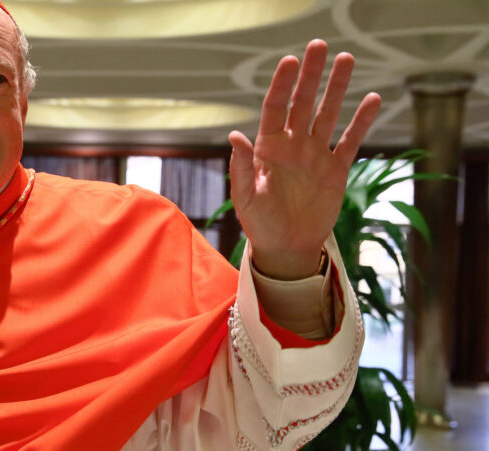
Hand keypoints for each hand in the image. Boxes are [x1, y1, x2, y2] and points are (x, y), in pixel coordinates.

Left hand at [229, 39, 380, 278]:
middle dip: (311, 75)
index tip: (289, 62)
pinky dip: (361, 122)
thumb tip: (235, 136)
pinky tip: (372, 99)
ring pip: (328, 115)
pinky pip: (350, 141)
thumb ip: (241, 167)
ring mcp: (315, 155)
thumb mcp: (245, 198)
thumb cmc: (259, 224)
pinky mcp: (336, 170)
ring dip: (338, 88)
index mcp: (267, 149)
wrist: (285, 247)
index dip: (281, 85)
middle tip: (319, 46)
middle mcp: (292, 145)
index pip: (274, 108)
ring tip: (347, 59)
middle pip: (303, 103)